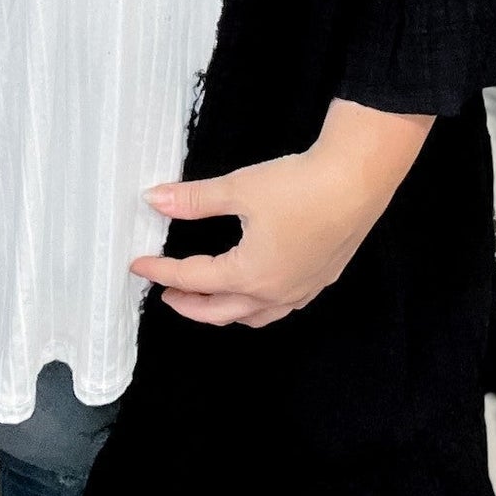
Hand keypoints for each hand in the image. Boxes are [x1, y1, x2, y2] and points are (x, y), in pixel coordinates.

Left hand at [129, 142, 393, 328]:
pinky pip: (281, 306)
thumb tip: (154, 200)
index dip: (162, 272)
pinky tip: (258, 287)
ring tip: (209, 297)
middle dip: (190, 304)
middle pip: (222, 311)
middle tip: (167, 293)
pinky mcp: (321, 278)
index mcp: (249, 275)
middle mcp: (275, 292)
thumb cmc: (297, 185)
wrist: (356, 180)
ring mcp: (302, 289)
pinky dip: (258, 305)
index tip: (138, 266)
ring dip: (225, 310)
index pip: (194, 279)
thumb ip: (194, 200)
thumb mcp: (238, 188)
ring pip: (254, 315)